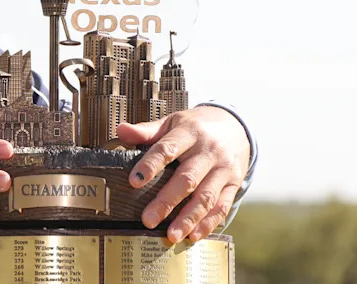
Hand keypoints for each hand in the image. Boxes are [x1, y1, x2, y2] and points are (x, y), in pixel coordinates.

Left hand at [117, 106, 249, 243]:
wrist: (235, 126)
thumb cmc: (196, 126)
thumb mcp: (172, 122)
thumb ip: (147, 130)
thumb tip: (121, 130)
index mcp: (189, 133)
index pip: (167, 149)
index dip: (150, 165)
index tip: (134, 181)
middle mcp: (208, 152)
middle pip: (187, 179)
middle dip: (167, 201)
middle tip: (148, 219)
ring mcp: (223, 169)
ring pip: (206, 197)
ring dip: (188, 218)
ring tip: (171, 235)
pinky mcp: (234, 184)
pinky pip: (222, 206)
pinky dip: (207, 223)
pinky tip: (193, 235)